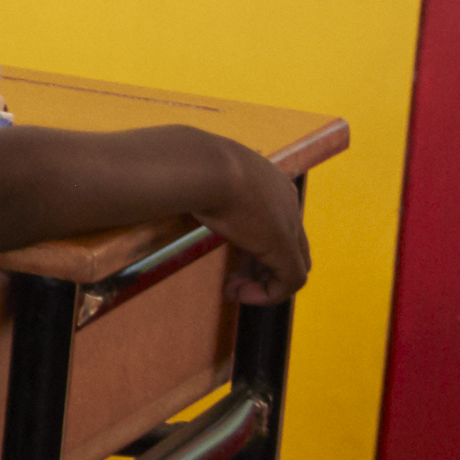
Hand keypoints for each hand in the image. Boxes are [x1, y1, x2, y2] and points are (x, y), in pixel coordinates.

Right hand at [179, 132, 314, 301]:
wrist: (203, 165)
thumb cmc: (193, 166)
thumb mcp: (204, 175)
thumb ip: (202, 184)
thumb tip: (169, 182)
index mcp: (271, 183)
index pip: (275, 224)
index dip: (252, 247)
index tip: (227, 259)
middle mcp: (288, 203)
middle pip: (286, 247)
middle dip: (257, 269)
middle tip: (230, 284)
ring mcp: (290, 225)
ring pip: (291, 266)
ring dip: (261, 284)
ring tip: (232, 292)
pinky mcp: (284, 246)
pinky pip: (291, 281)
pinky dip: (269, 294)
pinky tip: (242, 295)